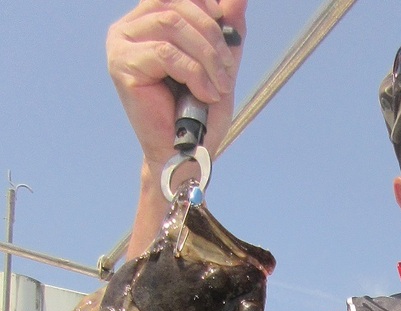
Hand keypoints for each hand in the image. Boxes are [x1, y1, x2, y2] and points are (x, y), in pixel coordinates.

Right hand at [107, 0, 246, 168]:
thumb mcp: (219, 64)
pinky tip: (204, 94)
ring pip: (173, 25)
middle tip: (228, 69)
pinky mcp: (123, 66)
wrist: (185, 154)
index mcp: (146, 22)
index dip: (204, 6)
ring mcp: (121, 46)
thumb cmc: (199, 114)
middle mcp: (128, 29)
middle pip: (177, 6)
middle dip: (211, 36)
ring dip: (206, 56)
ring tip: (218, 86)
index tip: (225, 29)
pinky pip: (167, 53)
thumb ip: (226, 30)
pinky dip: (194, 73)